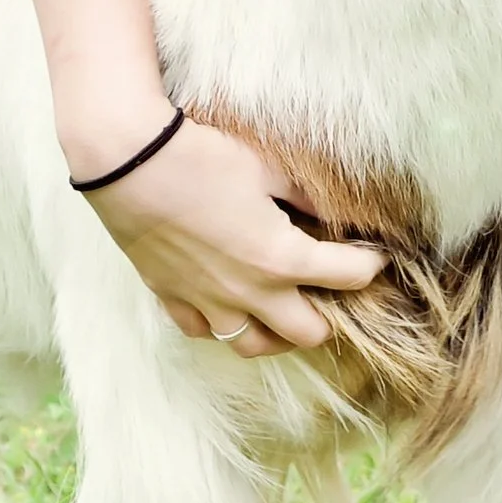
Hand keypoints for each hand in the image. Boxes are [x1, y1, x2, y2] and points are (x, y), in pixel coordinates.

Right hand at [78, 115, 383, 354]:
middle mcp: (249, 292)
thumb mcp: (268, 167)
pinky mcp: (172, 299)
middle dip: (330, 314)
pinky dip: (223, 323)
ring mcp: (208, 302)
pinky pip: (204, 331)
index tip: (373, 253)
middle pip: (309, 333)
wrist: (128, 162)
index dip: (371, 263)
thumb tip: (338, 210)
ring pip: (254, 345)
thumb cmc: (202, 156)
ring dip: (277, 332)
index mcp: (281, 259)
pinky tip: (229, 299)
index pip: (349, 277)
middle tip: (329, 288)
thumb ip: (308, 194)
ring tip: (283, 306)